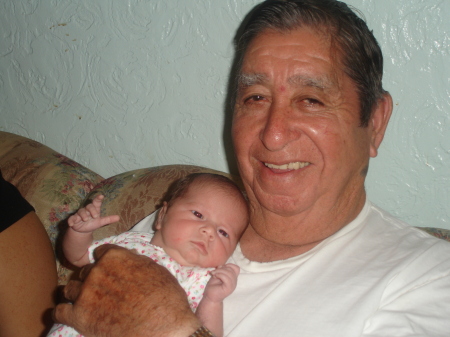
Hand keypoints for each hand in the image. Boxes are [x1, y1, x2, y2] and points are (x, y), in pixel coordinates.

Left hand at [54, 244, 200, 336]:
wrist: (164, 324)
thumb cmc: (165, 297)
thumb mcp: (153, 269)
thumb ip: (134, 262)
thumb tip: (128, 259)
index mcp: (114, 257)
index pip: (101, 252)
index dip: (105, 262)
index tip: (109, 270)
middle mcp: (96, 271)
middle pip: (85, 271)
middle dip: (92, 279)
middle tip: (102, 291)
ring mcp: (86, 294)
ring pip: (69, 289)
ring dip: (76, 294)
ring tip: (85, 302)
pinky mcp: (79, 317)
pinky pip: (59, 312)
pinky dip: (63, 313)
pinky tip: (70, 315)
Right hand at [68, 195, 119, 232]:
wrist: (83, 230)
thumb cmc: (92, 223)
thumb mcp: (101, 222)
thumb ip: (108, 219)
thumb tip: (118, 217)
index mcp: (94, 209)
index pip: (96, 202)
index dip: (98, 198)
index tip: (101, 196)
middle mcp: (87, 210)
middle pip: (89, 206)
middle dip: (92, 210)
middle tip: (95, 216)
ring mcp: (80, 214)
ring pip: (81, 211)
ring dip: (83, 215)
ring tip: (85, 219)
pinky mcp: (74, 219)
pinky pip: (72, 218)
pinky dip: (71, 220)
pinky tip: (72, 223)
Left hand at [203, 263, 239, 302]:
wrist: (210, 297)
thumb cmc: (213, 286)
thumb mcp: (218, 275)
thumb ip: (221, 270)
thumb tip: (221, 265)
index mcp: (233, 278)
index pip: (237, 268)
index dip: (229, 265)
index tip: (221, 268)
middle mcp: (234, 282)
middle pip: (232, 269)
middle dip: (222, 268)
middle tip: (214, 272)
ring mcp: (232, 285)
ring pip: (229, 273)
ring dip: (219, 271)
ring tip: (214, 274)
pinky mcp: (229, 288)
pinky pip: (226, 278)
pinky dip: (220, 275)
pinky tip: (215, 277)